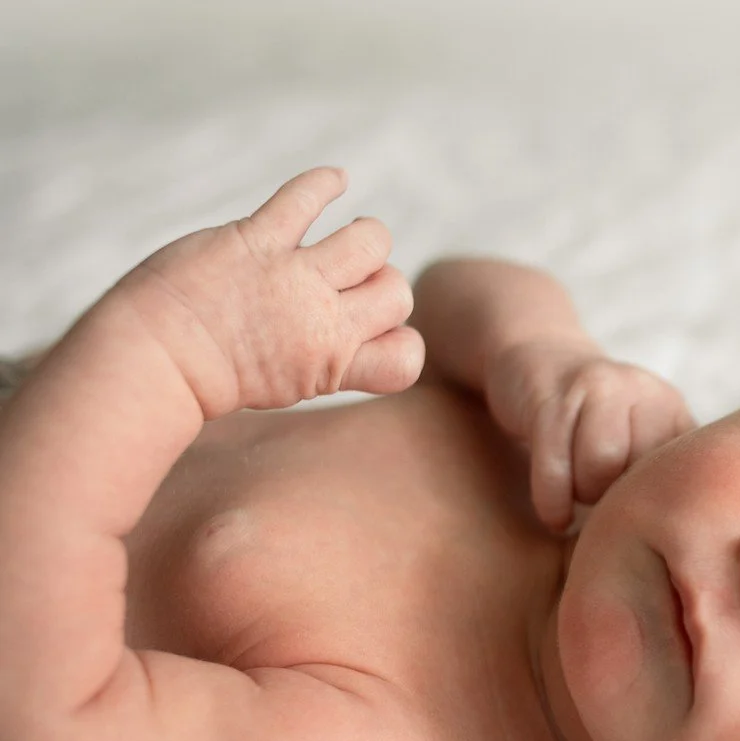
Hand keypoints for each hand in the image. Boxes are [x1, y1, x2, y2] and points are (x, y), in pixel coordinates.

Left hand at [117, 167, 421, 418]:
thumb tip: (356, 329)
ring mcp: (293, 275)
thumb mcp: (291, 386)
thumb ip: (330, 359)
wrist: (155, 358)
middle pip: (398, 292)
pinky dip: (324, 182)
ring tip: (341, 244)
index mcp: (334, 363)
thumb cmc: (213, 377)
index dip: (398, 341)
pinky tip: (334, 179)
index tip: (369, 337)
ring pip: (371, 240)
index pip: (410, 355)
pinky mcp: (257, 238)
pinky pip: (304, 197)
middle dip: (381, 287)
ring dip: (364, 240)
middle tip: (346, 288)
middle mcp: (323, 318)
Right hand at [485, 341, 695, 531]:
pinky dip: (552, 501)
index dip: (656, 517)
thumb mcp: (636, 442)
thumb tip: (672, 558)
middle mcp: (646, 393)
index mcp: (674, 412)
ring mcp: (600, 389)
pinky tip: (555, 517)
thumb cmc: (590, 426)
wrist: (536, 357)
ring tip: (577, 495)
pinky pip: (555, 468)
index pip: (682, 485)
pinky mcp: (553, 397)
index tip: (640, 533)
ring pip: (600, 472)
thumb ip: (659, 486)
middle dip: (615, 505)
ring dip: (582, 497)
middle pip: (641, 482)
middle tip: (599, 504)